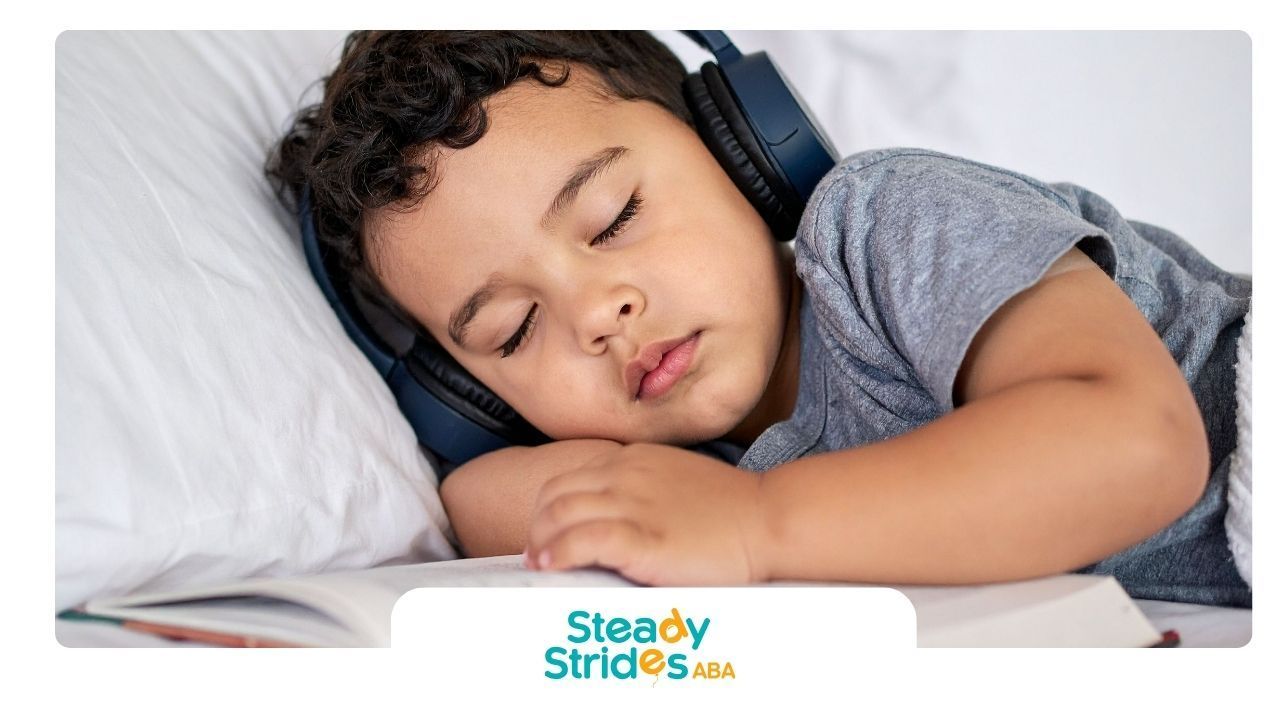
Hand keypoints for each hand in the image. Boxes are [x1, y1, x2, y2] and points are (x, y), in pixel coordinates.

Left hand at [523, 443, 772, 585]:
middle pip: (554, 493)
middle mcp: (625, 474)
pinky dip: (558, 554)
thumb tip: (611, 512)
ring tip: (540, 565)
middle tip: (539, 555)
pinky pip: (582, 540)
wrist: (769, 520)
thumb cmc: (730, 509)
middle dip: (538, 525)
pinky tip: (552, 568)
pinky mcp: (642, 537)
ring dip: (541, 542)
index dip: (547, 508)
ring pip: (560, 514)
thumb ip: (640, 487)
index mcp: (632, 458)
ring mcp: (633, 503)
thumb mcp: (675, 479)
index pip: (566, 477)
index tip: (547, 534)